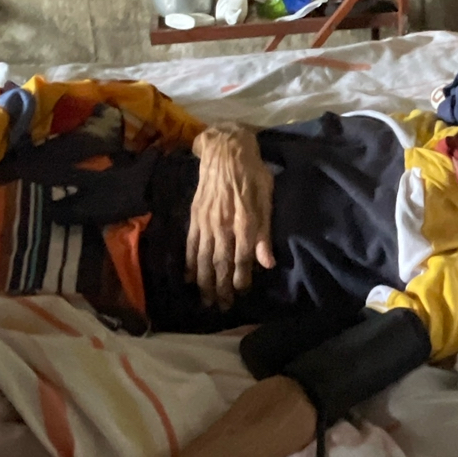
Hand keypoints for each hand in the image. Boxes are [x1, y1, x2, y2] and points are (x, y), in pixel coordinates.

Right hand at [187, 124, 274, 308]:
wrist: (224, 150)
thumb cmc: (252, 172)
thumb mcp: (267, 196)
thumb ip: (265, 231)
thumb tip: (267, 262)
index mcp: (244, 220)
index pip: (242, 258)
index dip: (241, 278)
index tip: (241, 293)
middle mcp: (223, 225)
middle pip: (220, 263)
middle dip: (220, 287)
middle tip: (221, 306)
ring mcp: (206, 222)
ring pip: (204, 258)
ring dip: (204, 281)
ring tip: (205, 299)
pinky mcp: (195, 217)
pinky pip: (191, 244)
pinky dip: (190, 262)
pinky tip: (190, 277)